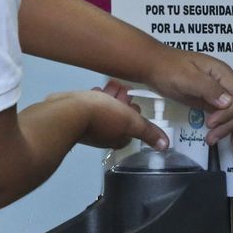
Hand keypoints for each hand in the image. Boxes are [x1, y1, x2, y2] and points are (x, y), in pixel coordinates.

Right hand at [49, 89, 168, 151]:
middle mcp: (102, 137)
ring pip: (101, 112)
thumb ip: (148, 132)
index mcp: (117, 139)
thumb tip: (165, 146)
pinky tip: (92, 91)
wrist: (67, 113)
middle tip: (122, 90)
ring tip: (108, 87)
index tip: (133, 101)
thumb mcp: (131, 122)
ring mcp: (86, 129)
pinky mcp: (73, 118)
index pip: (131, 128)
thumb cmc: (102, 115)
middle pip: (116, 119)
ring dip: (107, 100)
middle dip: (121, 104)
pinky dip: (92, 99)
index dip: (133, 114)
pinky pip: (87, 108)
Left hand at [145, 49, 232, 155]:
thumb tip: (228, 103)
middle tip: (213, 139)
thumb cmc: (168, 68)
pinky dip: (231, 130)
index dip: (228, 113)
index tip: (211, 123)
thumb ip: (207, 88)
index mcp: (223, 73)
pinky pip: (227, 117)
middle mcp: (225, 83)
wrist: (154, 66)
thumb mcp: (186, 77)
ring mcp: (219, 94)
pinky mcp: (212, 103)